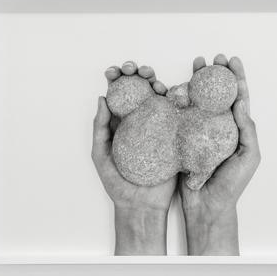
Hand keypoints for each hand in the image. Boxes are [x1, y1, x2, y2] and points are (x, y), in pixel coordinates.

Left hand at [92, 63, 175, 255]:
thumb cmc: (117, 184)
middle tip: (134, 69)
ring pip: (159, 97)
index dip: (116, 78)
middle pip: (140, 90)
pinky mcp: (174, 137)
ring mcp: (158, 128)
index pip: (119, 93)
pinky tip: (171, 93)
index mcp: (121, 123)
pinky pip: (176, 114)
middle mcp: (140, 121)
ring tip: (152, 80)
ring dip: (156, 82)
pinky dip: (176, 100)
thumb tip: (102, 99)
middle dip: (138, 74)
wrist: (140, 206)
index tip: (114, 72)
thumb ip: (100, 128)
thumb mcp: (100, 155)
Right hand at [180, 55, 259, 256]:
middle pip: (217, 93)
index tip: (232, 61)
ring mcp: (200, 132)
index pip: (238, 98)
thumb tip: (241, 102)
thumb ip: (248, 130)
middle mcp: (218, 128)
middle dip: (215, 73)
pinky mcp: (183, 138)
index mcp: (236, 130)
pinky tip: (177, 86)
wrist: (207, 206)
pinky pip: (180, 115)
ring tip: (196, 64)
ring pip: (198, 99)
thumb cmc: (232, 186)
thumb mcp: (248, 157)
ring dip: (196, 80)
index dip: (236, 78)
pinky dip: (178, 99)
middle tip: (213, 58)